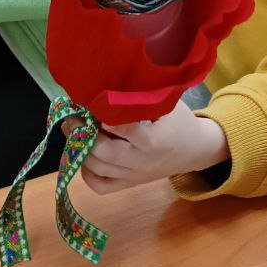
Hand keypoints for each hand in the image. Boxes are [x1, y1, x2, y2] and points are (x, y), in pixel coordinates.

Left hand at [74, 102, 230, 193]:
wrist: (195, 150)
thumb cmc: (179, 121)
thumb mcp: (168, 104)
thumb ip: (143, 98)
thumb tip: (111, 80)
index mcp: (155, 140)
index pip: (128, 131)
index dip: (109, 119)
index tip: (95, 105)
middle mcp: (142, 161)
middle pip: (106, 153)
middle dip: (83, 134)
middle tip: (72, 116)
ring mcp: (134, 176)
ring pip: (99, 169)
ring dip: (79, 150)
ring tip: (71, 129)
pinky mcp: (129, 184)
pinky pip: (101, 186)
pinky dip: (86, 173)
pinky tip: (82, 154)